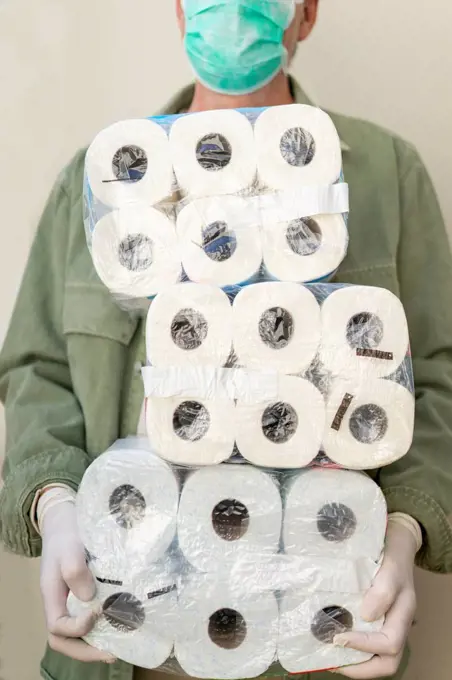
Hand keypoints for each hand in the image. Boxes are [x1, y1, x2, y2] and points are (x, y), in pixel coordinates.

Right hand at [40, 501, 115, 663]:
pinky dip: (103, 627)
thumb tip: (89, 599)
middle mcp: (60, 603)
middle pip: (64, 640)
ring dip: (96, 642)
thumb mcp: (69, 548)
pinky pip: (88, 618)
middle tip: (112, 651)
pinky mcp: (84, 595)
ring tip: (120, 645)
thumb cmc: (66, 534)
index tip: (98, 611)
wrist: (66, 521)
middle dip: (86, 650)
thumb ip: (75, 571)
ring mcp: (71, 601)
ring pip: (76, 634)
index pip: (57, 627)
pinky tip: (121, 625)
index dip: (77, 627)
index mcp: (52, 596)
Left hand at [332, 520, 416, 677]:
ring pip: (377, 655)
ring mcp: (386, 621)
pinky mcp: (375, 616)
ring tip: (328, 653)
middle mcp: (396, 622)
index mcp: (403, 613)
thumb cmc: (393, 552)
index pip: (389, 644)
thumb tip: (367, 616)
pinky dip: (351, 645)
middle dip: (359, 667)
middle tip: (331, 660)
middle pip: (386, 662)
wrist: (396, 539)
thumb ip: (383, 590)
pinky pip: (367, 639)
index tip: (338, 638)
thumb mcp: (390, 566)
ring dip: (354, 659)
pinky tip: (331, 636)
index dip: (364, 646)